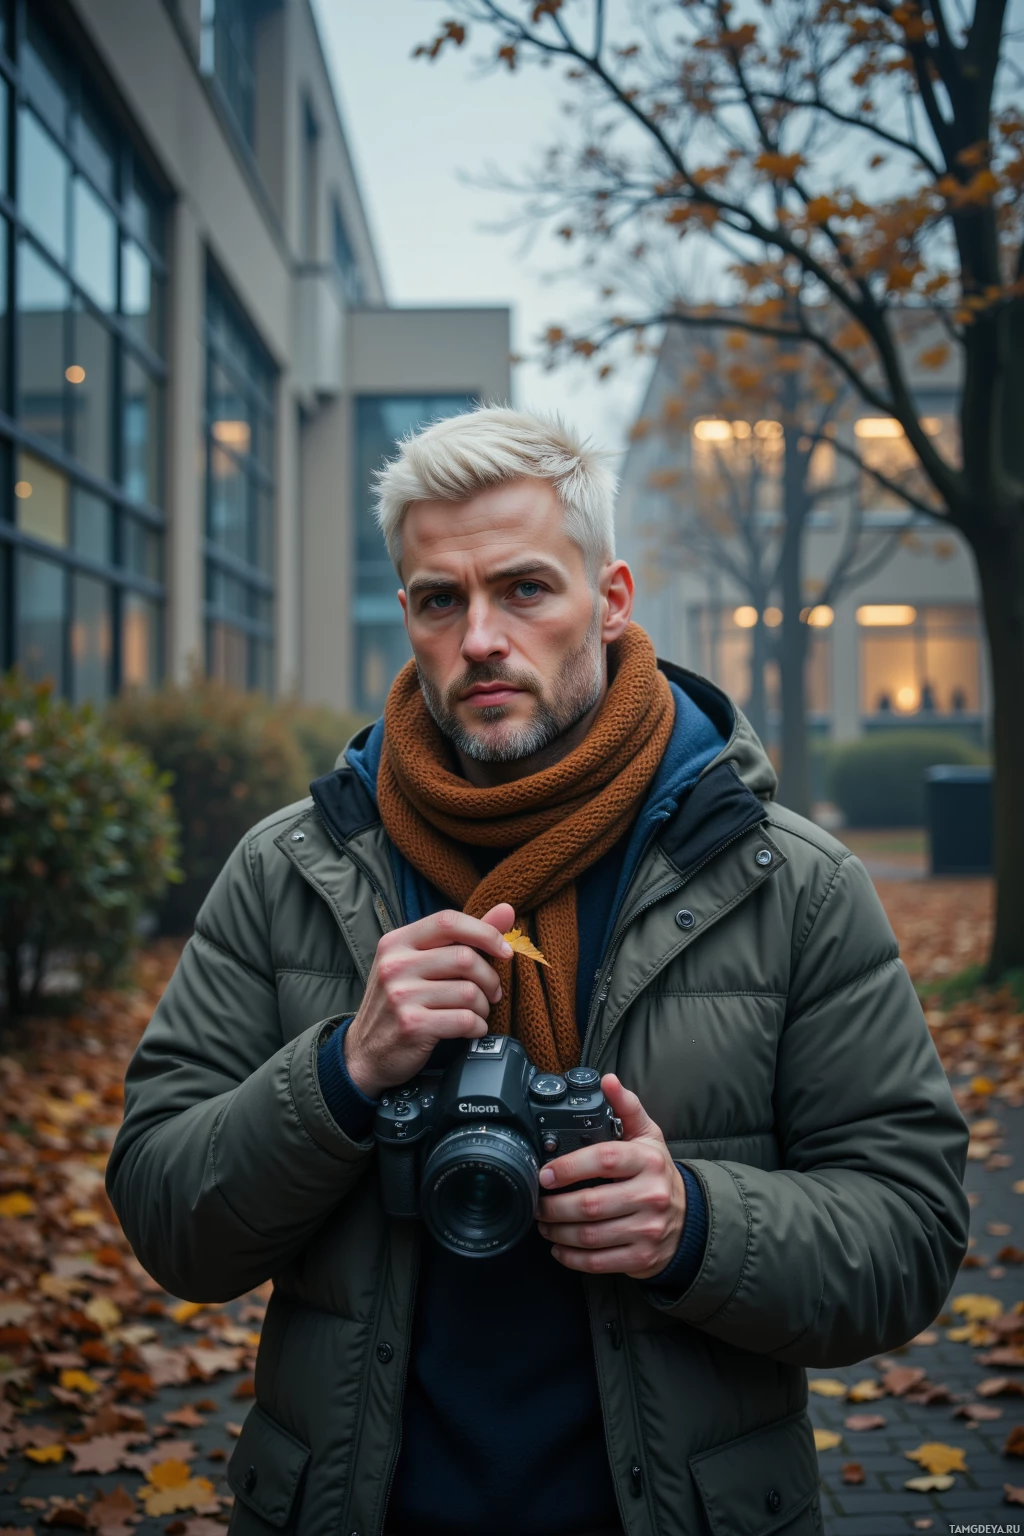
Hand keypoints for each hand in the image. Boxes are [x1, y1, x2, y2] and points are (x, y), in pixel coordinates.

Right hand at [344, 904, 515, 1096]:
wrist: (365, 1053)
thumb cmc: (401, 1002)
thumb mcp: (420, 963)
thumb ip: (462, 936)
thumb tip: (507, 910)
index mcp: (397, 942)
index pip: (448, 921)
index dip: (485, 932)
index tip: (504, 951)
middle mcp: (395, 965)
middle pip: (465, 958)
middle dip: (490, 978)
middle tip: (492, 993)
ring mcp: (400, 996)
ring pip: (469, 992)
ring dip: (484, 1006)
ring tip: (477, 1012)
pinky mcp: (412, 1025)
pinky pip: (464, 1020)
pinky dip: (478, 1027)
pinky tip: (471, 1029)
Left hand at [536, 1074, 686, 1279]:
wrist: (689, 1218)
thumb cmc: (657, 1173)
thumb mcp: (649, 1137)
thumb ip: (627, 1107)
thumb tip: (608, 1080)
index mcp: (648, 1161)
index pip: (604, 1160)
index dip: (569, 1167)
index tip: (545, 1174)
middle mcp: (651, 1196)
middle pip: (591, 1204)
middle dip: (554, 1206)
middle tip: (537, 1203)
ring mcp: (647, 1230)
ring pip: (590, 1236)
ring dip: (557, 1232)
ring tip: (543, 1223)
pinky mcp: (642, 1258)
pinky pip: (598, 1262)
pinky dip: (571, 1258)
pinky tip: (558, 1247)